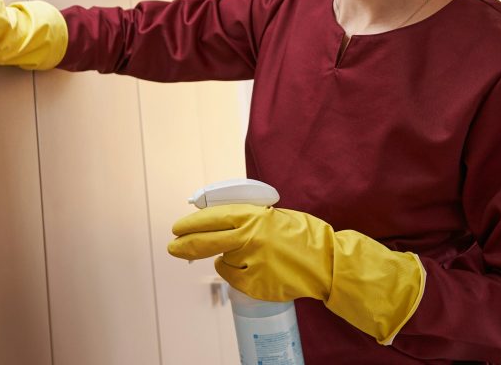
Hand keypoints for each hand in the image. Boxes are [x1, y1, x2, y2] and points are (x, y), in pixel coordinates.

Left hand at [167, 203, 424, 344]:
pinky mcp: (257, 284)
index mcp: (253, 217)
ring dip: (227, 260)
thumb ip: (246, 220)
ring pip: (222, 263)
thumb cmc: (302, 235)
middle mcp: (249, 238)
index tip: (177, 228)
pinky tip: (255, 270)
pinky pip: (235, 279)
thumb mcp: (272, 217)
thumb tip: (217, 223)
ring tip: (250, 257)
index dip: (191, 224)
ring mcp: (252, 263)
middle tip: (173, 248)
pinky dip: (238, 275)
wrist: (326, 260)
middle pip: (206, 242)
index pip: (211, 218)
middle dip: (185, 246)